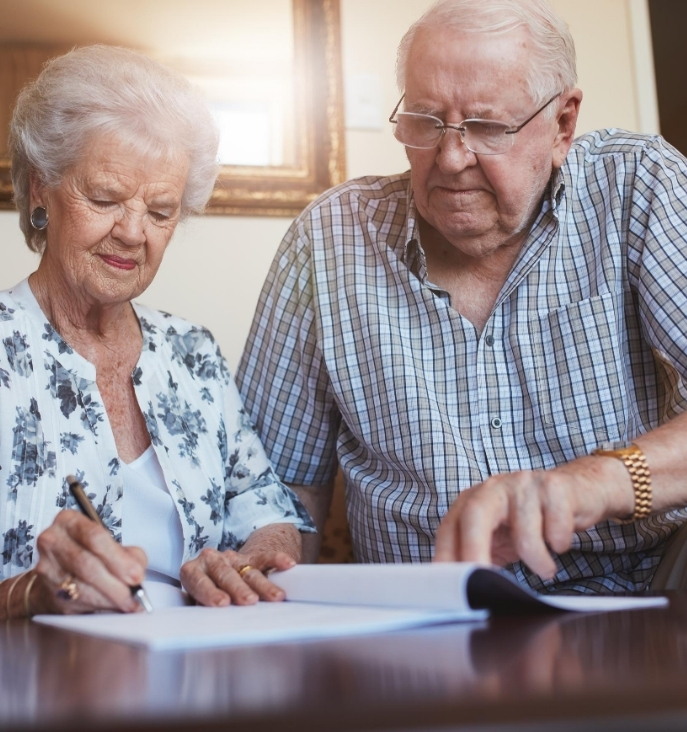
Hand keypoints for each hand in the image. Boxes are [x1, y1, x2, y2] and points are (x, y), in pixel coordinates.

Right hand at [33, 510, 146, 614]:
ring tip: (128, 604)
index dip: (118, 559)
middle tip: (135, 594)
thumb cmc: (90, 554)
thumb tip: (136, 573)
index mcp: (69, 521)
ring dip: (109, 598)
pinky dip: (98, 606)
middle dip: (115, 582)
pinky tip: (113, 607)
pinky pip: (75, 602)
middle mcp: (53, 541)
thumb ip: (128, 554)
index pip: (95, 537)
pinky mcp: (46, 592)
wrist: (58, 574)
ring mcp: (46, 567)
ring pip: (80, 587)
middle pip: (87, 564)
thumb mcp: (110, 545)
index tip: (137, 575)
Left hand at [180, 524, 300, 606]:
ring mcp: (233, 559)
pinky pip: (265, 557)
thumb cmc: (202, 595)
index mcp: (192, 571)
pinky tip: (288, 564)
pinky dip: (277, 560)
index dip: (210, 591)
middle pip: (226, 574)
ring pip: (249, 570)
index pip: (199, 581)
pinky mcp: (251, 557)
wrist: (215, 574)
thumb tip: (210, 625)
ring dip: (263, 584)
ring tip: (275, 597)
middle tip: (249, 600)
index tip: (222, 603)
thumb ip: (200, 609)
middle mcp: (212, 561)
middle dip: (239, 588)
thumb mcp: (195, 602)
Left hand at [434, 456, 632, 577]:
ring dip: (536, 560)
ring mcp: (523, 483)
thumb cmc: (533, 520)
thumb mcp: (500, 537)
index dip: (445, 554)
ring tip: (545, 569)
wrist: (579, 490)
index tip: (447, 585)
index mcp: (474, 500)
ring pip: (524, 531)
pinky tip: (560, 541)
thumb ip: (481, 556)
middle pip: (475, 514)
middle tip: (482, 583)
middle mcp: (494, 487)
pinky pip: (556, 527)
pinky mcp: (554, 486)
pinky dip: (560, 544)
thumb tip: (464, 592)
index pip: (450, 526)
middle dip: (474, 551)